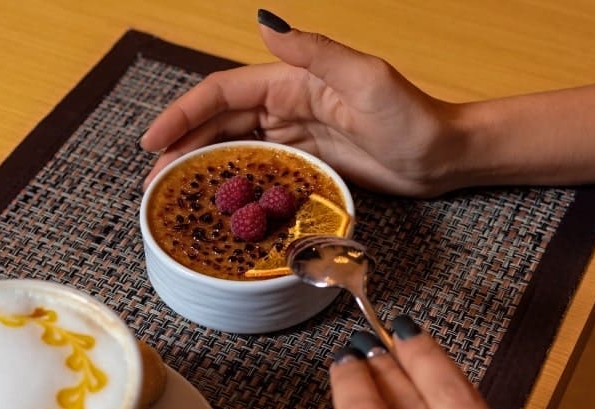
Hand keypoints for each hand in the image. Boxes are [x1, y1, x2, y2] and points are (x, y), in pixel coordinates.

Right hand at [141, 11, 465, 197]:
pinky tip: (215, 199)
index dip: (183, 114)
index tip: (153, 141)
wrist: (441, 156)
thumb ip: (313, 51)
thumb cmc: (412, 118)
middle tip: (154, 181)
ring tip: (172, 192)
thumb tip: (262, 22)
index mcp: (291, 79)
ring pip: (232, 147)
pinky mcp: (303, 161)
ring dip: (200, 166)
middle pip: (218, 123)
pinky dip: (231, 181)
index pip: (223, 94)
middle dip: (181, 147)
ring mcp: (293, 134)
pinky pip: (257, 169)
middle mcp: (285, 103)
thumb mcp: (366, 79)